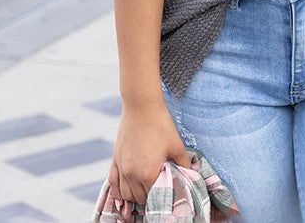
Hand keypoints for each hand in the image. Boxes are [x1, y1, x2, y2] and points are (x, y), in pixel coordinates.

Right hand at [108, 100, 193, 218]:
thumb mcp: (177, 145)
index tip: (168, 196)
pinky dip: (118, 192)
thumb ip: (184, 163)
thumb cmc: (160, 124)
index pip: (154, 198)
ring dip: (135, 197)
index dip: (162, 198)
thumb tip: (192, 174)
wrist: (141, 105)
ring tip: (145, 191)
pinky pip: (113, 183)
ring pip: (125, 194)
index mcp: (148, 174)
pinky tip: (122, 196)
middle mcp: (132, 174)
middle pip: (139, 199)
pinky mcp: (115, 159)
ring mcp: (121, 167)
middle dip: (150, 198)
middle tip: (159, 191)